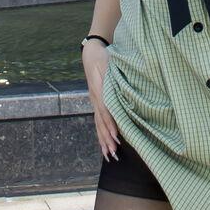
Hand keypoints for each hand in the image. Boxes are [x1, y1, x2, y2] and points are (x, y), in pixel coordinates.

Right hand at [82, 41, 119, 161]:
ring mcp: (94, 103)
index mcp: (100, 90)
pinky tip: (104, 146)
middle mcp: (96, 99)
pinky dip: (101, 135)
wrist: (91, 53)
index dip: (111, 123)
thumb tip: (117, 88)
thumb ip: (111, 74)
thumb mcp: (108, 62)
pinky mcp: (96, 104)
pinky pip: (98, 122)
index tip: (116, 135)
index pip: (105, 110)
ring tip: (109, 156)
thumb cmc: (103, 57)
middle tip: (114, 153)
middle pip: (101, 122)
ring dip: (103, 141)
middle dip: (107, 138)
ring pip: (98, 125)